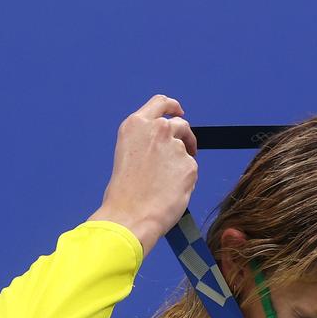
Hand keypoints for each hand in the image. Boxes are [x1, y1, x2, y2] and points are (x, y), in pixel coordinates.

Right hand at [91, 94, 198, 253]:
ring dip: (182, 160)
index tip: (179, 112)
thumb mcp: (128, 153)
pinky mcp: (190, 164)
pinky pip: (191, 169)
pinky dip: (185, 179)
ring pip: (187, 149)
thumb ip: (146, 141)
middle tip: (184, 149)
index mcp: (136, 125)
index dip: (173, 106)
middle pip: (180, 124)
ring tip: (168, 182)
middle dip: (184, 136)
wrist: (130, 215)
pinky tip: (171, 191)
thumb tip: (165, 143)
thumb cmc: (125, 192)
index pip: (161, 102)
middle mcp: (158, 130)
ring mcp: (175, 146)